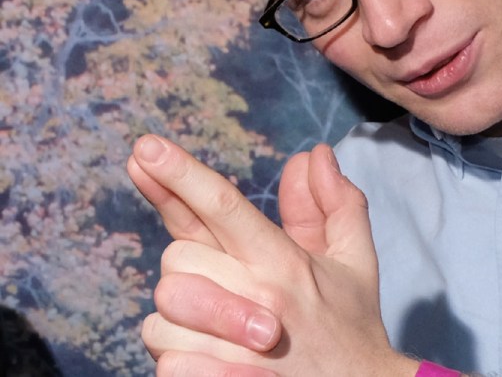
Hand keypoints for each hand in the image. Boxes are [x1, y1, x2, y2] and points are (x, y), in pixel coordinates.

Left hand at [128, 135, 417, 376]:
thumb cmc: (350, 328)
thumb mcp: (355, 261)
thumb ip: (335, 204)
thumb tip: (313, 155)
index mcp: (286, 263)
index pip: (224, 206)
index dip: (181, 174)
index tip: (146, 146)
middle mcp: (259, 299)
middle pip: (176, 260)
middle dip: (187, 270)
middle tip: (222, 287)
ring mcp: (236, 348)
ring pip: (160, 317)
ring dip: (179, 325)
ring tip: (219, 335)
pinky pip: (166, 364)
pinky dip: (181, 363)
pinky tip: (212, 364)